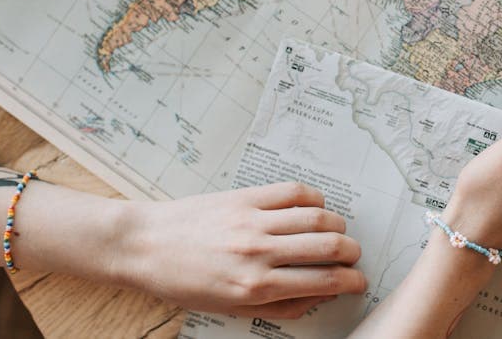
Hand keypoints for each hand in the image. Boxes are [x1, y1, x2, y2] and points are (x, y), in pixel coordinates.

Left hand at [117, 182, 366, 318]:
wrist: (144, 246)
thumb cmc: (181, 281)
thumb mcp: (230, 309)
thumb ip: (278, 306)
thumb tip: (316, 297)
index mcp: (256, 287)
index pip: (323, 282)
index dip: (351, 281)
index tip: (358, 281)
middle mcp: (259, 253)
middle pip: (329, 247)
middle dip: (352, 253)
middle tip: (352, 256)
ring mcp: (253, 222)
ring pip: (318, 217)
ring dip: (338, 225)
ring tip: (338, 231)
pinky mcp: (245, 197)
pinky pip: (293, 192)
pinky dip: (314, 198)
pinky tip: (316, 206)